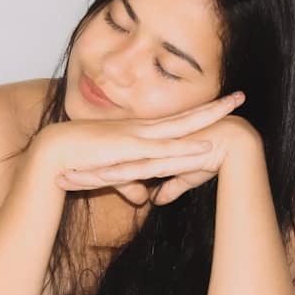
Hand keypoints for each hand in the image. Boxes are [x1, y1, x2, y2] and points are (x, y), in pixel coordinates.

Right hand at [35, 91, 245, 204]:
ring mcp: (138, 137)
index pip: (176, 121)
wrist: (54, 155)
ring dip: (207, 120)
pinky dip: (187, 149)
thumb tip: (145, 198)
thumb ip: (130, 183)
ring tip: (233, 112)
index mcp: (139, 132)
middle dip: (214, 107)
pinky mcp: (130, 151)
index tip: (221, 106)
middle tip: (240, 97)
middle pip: (186, 117)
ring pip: (181, 128)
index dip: (199, 113)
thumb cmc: (78, 160)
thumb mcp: (111, 175)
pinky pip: (165, 150)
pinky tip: (206, 147)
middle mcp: (142, 130)